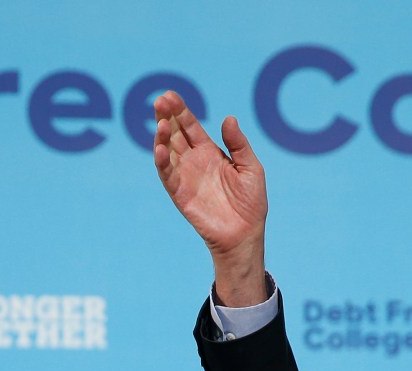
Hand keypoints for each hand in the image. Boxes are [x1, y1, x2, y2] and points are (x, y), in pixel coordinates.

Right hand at [152, 90, 268, 305]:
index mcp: (210, 152)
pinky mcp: (180, 194)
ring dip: (162, 137)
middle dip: (167, 117)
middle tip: (160, 101)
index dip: (180, 111)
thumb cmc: (251, 203)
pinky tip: (160, 148)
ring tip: (160, 123)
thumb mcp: (251, 168)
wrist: (245, 234)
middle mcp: (194, 162)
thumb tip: (229, 118)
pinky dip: (162, 162)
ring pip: (168, 152)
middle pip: (175, 134)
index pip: (190, 127)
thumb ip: (238, 144)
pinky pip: (167, 176)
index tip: (170, 96)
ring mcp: (185, 177)